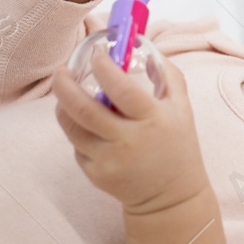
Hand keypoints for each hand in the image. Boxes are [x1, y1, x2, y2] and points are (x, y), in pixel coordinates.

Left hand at [51, 43, 208, 215]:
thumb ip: (166, 73)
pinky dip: (78, 131)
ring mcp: (109, 160)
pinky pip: (77, 146)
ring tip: (66, 92)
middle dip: (65, 85)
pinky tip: (87, 125)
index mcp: (152, 120)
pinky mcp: (95, 175)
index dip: (104, 67)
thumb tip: (140, 46)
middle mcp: (128, 141)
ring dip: (63, 105)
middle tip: (61, 71)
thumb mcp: (182, 107)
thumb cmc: (177, 145)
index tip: (97, 55)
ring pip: (72, 127)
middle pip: (83, 109)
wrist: (171, 196)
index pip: (121, 89)